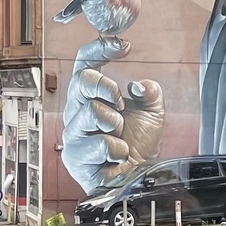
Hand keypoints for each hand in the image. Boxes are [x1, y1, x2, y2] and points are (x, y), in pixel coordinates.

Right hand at [61, 37, 164, 193]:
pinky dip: (117, 150)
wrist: (140, 178)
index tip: (122, 46)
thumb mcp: (152, 112)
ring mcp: (73, 134)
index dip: (99, 49)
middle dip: (107, 88)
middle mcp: (76, 111)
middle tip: (120, 102)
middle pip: (82, 81)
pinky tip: (118, 156)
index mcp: (90, 96)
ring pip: (90, 111)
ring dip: (114, 123)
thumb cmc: (139, 145)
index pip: (85, 64)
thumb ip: (150, 93)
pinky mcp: (75, 157)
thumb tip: (138, 85)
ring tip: (120, 135)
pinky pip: (99, 143)